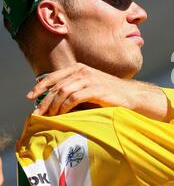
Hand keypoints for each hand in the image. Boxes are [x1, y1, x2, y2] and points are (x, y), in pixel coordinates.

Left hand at [26, 63, 168, 120]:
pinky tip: (63, 114)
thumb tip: (53, 101)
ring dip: (54, 105)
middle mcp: (83, 71)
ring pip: (63, 91)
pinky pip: (74, 97)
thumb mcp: (89, 87)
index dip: (40, 86)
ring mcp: (90, 79)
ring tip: (50, 116)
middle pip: (56, 85)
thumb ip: (73, 89)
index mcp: (80, 68)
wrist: (131, 96)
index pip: (54, 76)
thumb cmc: (109, 95)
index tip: (31, 97)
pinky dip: (65, 106)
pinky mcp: (96, 89)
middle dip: (44, 100)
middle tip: (38, 113)